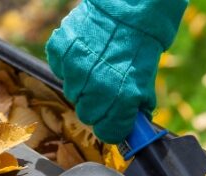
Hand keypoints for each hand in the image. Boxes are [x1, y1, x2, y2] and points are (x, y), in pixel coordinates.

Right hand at [46, 0, 187, 143]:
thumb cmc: (140, 48)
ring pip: (72, 93)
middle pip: (88, 115)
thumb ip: (136, 108)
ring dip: (83, 86)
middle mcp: (95, 89)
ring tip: (97, 68)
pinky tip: (85, 55)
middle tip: (107, 92)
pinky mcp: (60, 52)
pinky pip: (60, 71)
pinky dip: (70, 67)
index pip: (108, 133)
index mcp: (121, 100)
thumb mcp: (146, 83)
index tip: (114, 123)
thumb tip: (133, 127)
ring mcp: (75, 70)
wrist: (129, 11)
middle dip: (98, 108)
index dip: (112, 128)